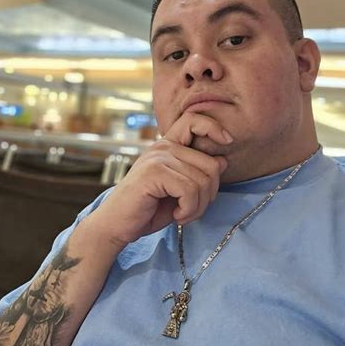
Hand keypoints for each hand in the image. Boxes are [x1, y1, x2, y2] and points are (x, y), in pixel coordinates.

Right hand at [87, 113, 230, 251]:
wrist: (117, 225)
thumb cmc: (147, 209)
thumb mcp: (179, 191)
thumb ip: (197, 175)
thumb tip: (222, 161)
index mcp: (167, 146)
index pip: (193, 120)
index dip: (213, 127)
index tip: (227, 142)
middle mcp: (162, 147)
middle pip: (210, 165)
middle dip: (209, 195)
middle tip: (192, 209)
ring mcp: (158, 158)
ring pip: (202, 181)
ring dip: (197, 207)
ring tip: (182, 214)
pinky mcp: (154, 172)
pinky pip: (189, 190)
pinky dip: (189, 209)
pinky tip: (176, 215)